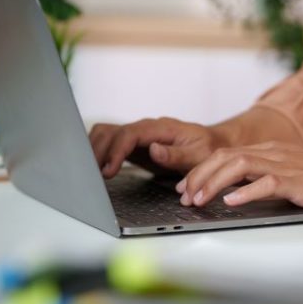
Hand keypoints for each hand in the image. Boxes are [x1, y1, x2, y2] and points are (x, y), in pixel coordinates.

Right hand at [89, 117, 229, 177]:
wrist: (213, 143)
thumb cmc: (208, 149)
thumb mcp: (199, 155)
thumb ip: (175, 154)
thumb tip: (153, 150)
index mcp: (161, 128)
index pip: (130, 134)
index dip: (117, 151)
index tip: (109, 170)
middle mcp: (146, 128)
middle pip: (111, 131)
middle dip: (99, 152)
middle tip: (92, 175)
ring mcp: (138, 134)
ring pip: (106, 133)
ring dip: (94, 149)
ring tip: (89, 172)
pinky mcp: (134, 144)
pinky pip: (110, 141)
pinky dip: (99, 150)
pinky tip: (95, 167)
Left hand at [175, 141, 302, 213]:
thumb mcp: (287, 172)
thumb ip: (261, 177)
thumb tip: (232, 190)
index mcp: (269, 150)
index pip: (225, 154)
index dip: (201, 170)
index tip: (186, 186)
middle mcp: (272, 153)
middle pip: (224, 157)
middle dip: (199, 176)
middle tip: (184, 195)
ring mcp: (284, 165)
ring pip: (238, 165)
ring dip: (213, 183)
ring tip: (199, 199)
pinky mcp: (298, 181)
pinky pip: (267, 183)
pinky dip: (245, 192)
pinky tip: (231, 202)